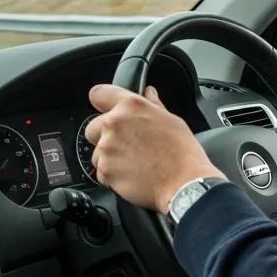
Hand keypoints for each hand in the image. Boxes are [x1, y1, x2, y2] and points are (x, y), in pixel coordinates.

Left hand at [85, 84, 223, 212]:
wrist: (184, 184)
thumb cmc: (182, 153)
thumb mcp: (172, 120)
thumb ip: (153, 105)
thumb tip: (148, 93)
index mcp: (131, 106)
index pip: (98, 94)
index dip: (102, 103)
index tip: (105, 110)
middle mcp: (114, 124)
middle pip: (93, 128)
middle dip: (105, 136)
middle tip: (128, 145)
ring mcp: (107, 148)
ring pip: (97, 152)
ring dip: (109, 158)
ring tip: (135, 163)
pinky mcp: (105, 171)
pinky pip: (102, 172)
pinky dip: (113, 176)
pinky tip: (133, 175)